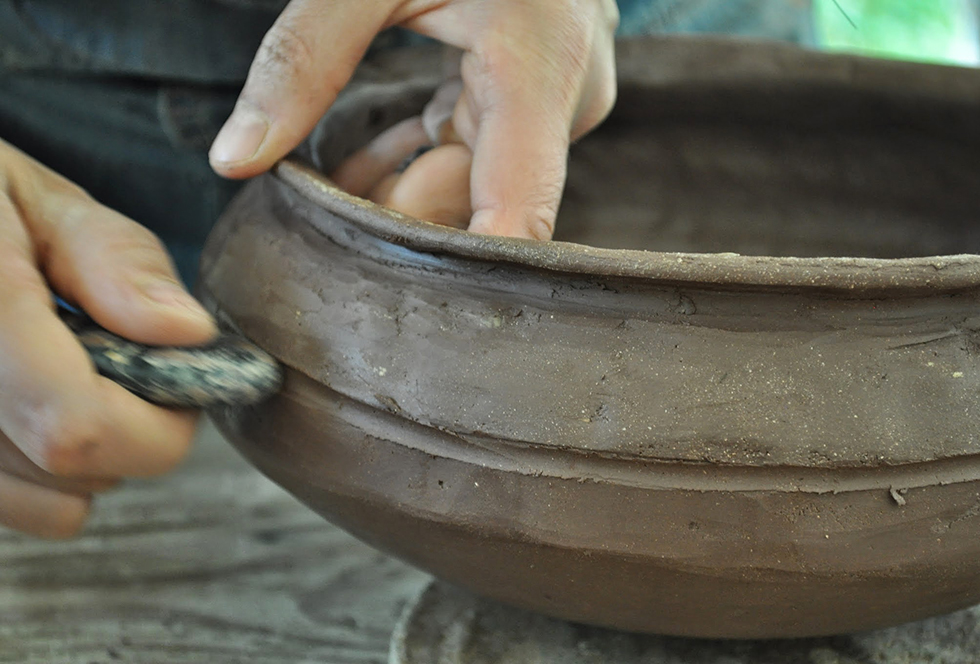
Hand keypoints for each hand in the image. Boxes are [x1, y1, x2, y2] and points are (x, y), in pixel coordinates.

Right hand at [0, 140, 215, 537]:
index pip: (76, 429)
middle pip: (72, 471)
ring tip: (61, 374)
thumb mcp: (36, 198)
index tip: (184, 381)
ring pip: (48, 504)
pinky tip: (23, 403)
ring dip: (88, 454)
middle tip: (121, 361)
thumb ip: (114, 262)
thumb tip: (186, 333)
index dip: (157, 421)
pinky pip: (9, 505)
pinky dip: (37, 473)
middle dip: (135, 426)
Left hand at [209, 0, 618, 239]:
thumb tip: (236, 160)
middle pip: (481, 202)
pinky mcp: (537, 94)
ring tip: (328, 203)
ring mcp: (557, 98)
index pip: (521, 211)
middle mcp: (566, 97)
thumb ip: (301, 61)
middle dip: (400, 220)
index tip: (414, 327)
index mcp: (538, 67)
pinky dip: (419, 162)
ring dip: (401, 193)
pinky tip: (362, 177)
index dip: (472, 278)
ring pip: (475, 182)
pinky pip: (475, 151)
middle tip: (320, 236)